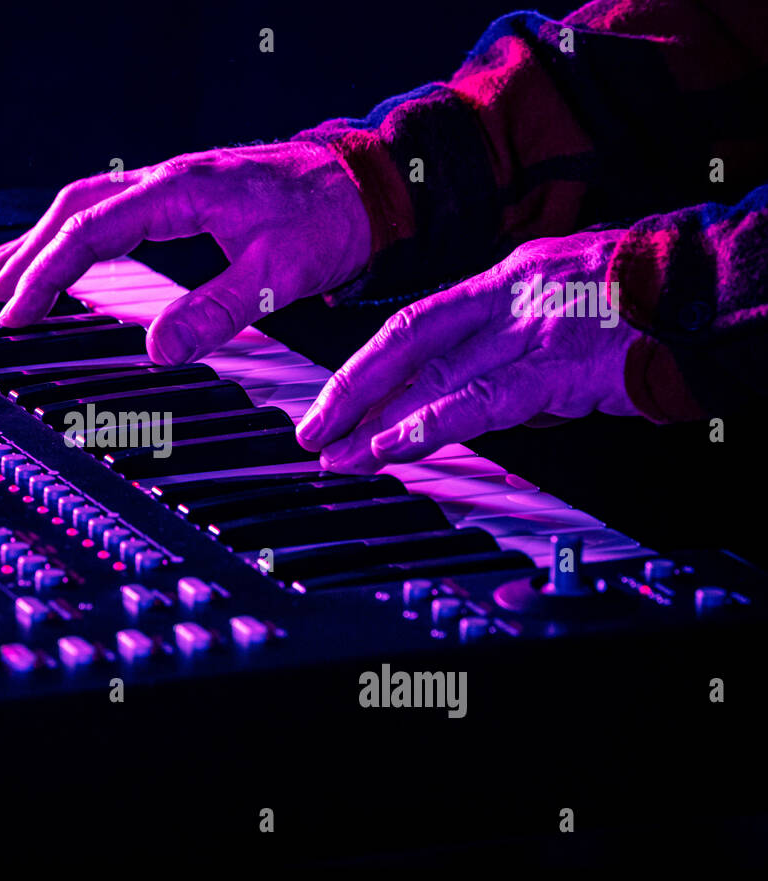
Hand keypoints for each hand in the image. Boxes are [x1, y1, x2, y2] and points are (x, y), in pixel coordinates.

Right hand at [0, 142, 371, 364]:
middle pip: (76, 209)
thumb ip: (216, 310)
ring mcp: (176, 184)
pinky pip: (116, 207)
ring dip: (47, 237)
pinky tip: (72, 250)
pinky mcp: (187, 196)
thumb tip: (157, 351)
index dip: (47, 273)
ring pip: (91, 203)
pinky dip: (81, 231)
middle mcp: (169, 179)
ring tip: (8, 270)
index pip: (91, 230)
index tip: (18, 311)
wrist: (368, 185)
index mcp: (180, 191)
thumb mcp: (277, 273)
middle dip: (31, 254)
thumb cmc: (329, 221)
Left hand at [295, 230, 643, 472]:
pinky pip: (479, 401)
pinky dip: (428, 426)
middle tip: (311, 430)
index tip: (335, 396)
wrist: (719, 284)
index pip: (416, 322)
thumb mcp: (568, 300)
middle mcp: (510, 294)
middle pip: (407, 345)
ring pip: (433, 375)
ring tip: (339, 454)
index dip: (367, 362)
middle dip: (351, 392)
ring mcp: (533, 326)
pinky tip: (393, 447)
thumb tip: (476, 389)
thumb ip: (516, 340)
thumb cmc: (651, 297)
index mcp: (508, 276)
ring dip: (377, 421)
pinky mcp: (559, 364)